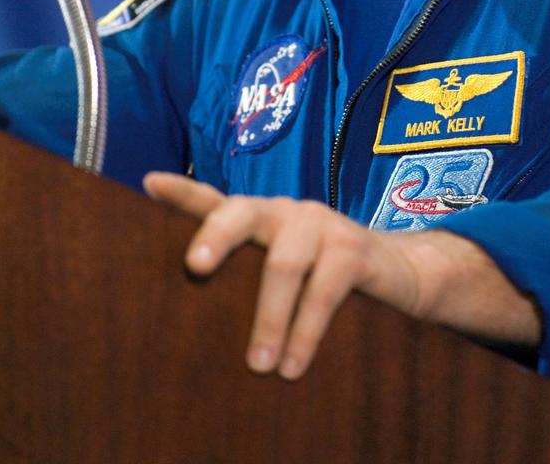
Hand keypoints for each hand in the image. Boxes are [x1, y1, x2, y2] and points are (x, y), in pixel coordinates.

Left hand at [143, 172, 541, 378]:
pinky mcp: (355, 248)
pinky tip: (294, 364)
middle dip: (216, 235)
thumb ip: (245, 281)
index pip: (216, 201)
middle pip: (242, 212)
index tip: (149, 184)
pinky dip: (306, 330)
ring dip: (268, 318)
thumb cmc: (324, 279)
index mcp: (262, 219)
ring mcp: (321, 224)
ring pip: (283, 262)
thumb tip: (189, 318)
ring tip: (258, 366)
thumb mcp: (282, 275)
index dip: (183, 193)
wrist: (400, 274)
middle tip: (194, 269)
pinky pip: (324, 288)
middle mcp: (286, 212)